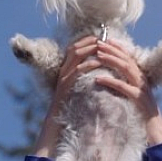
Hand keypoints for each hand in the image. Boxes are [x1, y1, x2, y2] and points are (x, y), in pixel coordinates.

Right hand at [32, 36, 100, 156]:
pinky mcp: (65, 86)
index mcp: (65, 70)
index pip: (74, 48)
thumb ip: (84, 79)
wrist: (58, 124)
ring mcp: (62, 78)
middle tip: (103, 37)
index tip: (100, 36)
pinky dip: (87, 65)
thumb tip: (97, 70)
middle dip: (89, 41)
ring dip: (89, 49)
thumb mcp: (78, 90)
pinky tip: (97, 63)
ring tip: (102, 46)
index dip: (87, 40)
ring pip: (75, 56)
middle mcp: (62, 71)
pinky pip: (76, 71)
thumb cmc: (71, 108)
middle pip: (74, 48)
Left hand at [94, 39, 161, 145]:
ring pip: (126, 68)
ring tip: (98, 55)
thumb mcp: (134, 99)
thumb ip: (127, 89)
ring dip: (111, 60)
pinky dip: (110, 81)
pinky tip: (98, 79)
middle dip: (112, 50)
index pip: (129, 58)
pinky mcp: (138, 99)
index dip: (117, 48)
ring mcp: (142, 89)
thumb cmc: (143, 118)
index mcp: (141, 79)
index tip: (105, 41)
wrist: (157, 133)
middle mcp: (143, 81)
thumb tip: (113, 81)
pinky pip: (123, 87)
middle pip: (127, 59)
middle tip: (98, 43)